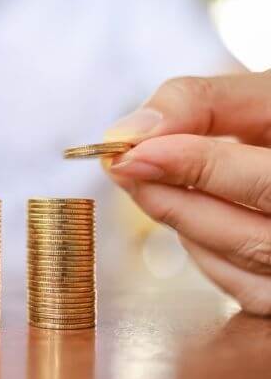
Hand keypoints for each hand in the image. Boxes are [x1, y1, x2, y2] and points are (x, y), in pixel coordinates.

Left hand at [105, 71, 270, 315]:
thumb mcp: (266, 95)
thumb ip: (203, 104)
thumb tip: (128, 133)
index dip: (200, 169)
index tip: (134, 151)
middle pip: (250, 238)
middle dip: (174, 199)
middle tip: (122, 166)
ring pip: (235, 264)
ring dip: (181, 219)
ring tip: (151, 177)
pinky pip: (235, 283)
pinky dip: (200, 245)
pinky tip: (193, 209)